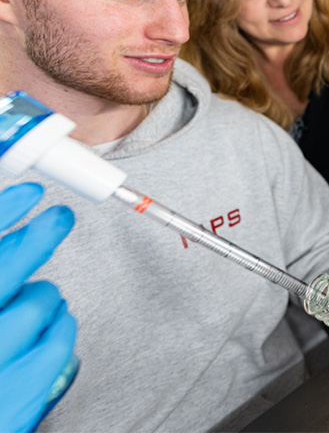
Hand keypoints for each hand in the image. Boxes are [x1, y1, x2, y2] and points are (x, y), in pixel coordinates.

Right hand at [0, 183, 76, 432]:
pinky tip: (50, 327)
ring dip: (44, 296)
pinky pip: (58, 344)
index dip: (4, 213)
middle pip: (4, 272)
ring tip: (34, 302)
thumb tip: (19, 224)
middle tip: (59, 217)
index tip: (31, 192)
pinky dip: (60, 327)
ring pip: (39, 304)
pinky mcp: (18, 397)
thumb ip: (2, 262)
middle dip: (37, 238)